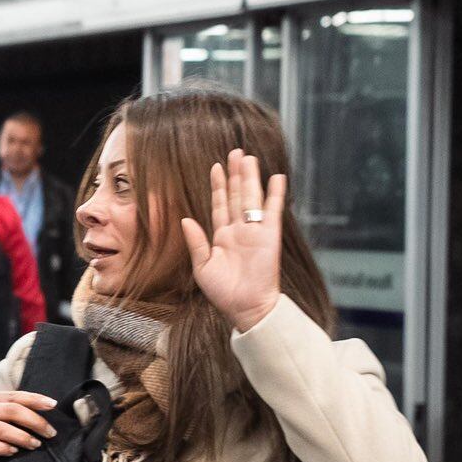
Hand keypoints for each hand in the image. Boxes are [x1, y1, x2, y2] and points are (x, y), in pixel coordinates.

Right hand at [0, 390, 58, 461]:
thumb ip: (3, 411)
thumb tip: (38, 412)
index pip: (13, 396)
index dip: (34, 399)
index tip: (53, 405)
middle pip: (10, 410)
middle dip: (34, 421)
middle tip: (50, 433)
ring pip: (0, 427)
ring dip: (21, 436)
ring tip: (36, 445)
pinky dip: (1, 447)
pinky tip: (13, 452)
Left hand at [179, 148, 283, 332]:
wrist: (246, 308)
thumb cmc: (224, 293)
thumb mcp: (203, 267)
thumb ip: (196, 242)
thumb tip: (185, 219)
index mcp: (222, 237)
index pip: (220, 205)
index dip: (219, 186)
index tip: (216, 167)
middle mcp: (239, 230)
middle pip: (237, 195)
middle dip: (235, 174)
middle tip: (235, 152)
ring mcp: (255, 232)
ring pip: (252, 198)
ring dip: (251, 178)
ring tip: (248, 157)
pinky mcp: (269, 236)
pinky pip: (273, 211)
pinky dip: (275, 194)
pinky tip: (276, 177)